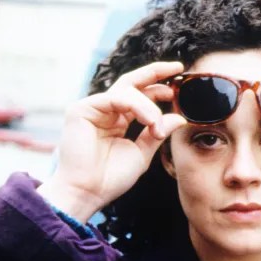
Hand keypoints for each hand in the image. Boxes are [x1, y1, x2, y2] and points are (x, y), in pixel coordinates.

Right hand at [37, 61, 186, 222]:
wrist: (88, 192)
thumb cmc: (111, 178)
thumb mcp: (142, 153)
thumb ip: (157, 133)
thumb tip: (179, 118)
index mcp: (117, 120)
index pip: (140, 95)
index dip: (158, 87)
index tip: (179, 84)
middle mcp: (105, 111)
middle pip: (131, 82)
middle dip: (155, 73)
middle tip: (177, 68)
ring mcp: (92, 108)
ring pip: (128, 91)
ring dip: (149, 106)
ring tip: (156, 125)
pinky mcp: (81, 109)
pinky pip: (115, 98)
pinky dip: (136, 106)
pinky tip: (148, 120)